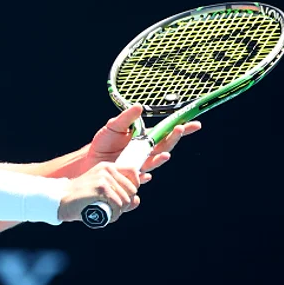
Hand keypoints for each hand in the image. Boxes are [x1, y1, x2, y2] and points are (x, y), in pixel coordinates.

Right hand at [57, 162, 140, 223]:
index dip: (135, 186)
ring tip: (107, 213)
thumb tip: (137, 201)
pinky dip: (115, 214)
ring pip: (126, 199)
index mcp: (107, 167)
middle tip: (113, 209)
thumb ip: (121, 195)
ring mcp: (103, 178)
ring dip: (119, 211)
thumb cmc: (82, 198)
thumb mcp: (102, 193)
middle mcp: (107, 169)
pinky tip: (107, 216)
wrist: (62, 200)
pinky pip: (118, 204)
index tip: (127, 197)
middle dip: (126, 203)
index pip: (133, 171)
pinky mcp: (101, 188)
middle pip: (132, 189)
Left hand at [83, 104, 201, 182]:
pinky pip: (139, 178)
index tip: (193, 124)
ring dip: (161, 158)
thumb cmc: (103, 142)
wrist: (89, 159)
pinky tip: (145, 175)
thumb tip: (139, 107)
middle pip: (165, 146)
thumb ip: (126, 117)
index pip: (166, 133)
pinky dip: (143, 177)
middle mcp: (145, 152)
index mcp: (144, 138)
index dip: (181, 129)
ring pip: (155, 162)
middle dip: (174, 138)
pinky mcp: (131, 176)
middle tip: (180, 129)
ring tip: (165, 154)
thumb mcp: (114, 125)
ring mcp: (139, 164)